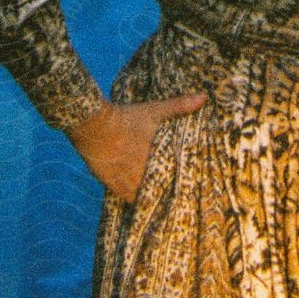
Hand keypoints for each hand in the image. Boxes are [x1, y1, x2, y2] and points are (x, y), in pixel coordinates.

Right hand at [66, 90, 206, 202]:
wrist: (93, 126)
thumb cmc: (126, 118)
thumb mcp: (153, 111)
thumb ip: (179, 106)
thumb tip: (204, 97)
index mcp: (156, 160)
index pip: (175, 181)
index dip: (182, 184)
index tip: (190, 187)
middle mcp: (143, 176)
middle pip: (160, 192)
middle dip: (167, 192)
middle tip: (177, 194)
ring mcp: (128, 184)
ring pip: (145, 199)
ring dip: (151, 197)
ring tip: (160, 199)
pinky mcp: (114, 187)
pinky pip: (129, 200)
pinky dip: (135, 198)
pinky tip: (140, 196)